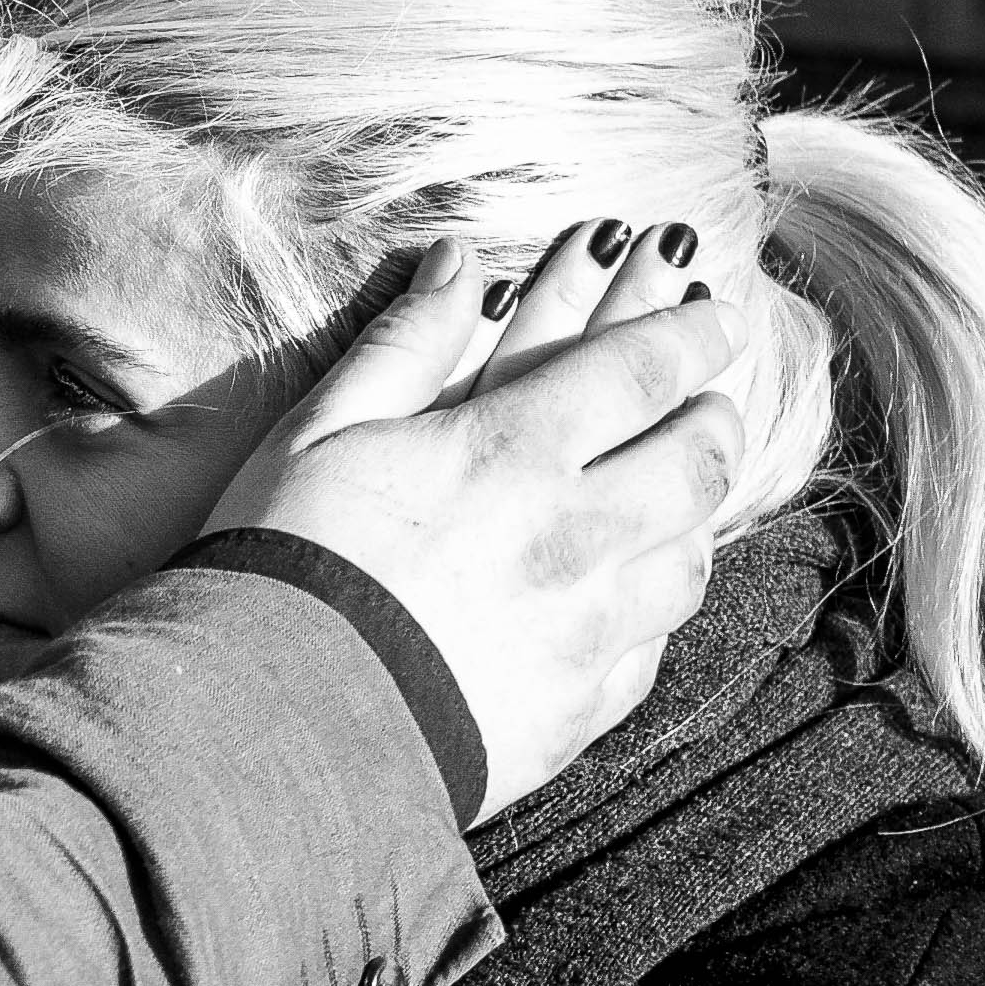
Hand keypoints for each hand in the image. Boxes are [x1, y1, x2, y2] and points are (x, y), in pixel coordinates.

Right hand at [211, 221, 743, 819]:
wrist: (268, 722)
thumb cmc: (280, 560)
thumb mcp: (321, 429)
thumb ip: (404, 344)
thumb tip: (458, 264)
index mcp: (514, 452)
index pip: (645, 368)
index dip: (690, 333)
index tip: (716, 317)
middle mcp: (575, 536)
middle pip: (697, 460)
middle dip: (714, 417)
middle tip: (709, 401)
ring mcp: (587, 629)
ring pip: (691, 556)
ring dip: (698, 513)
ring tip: (679, 496)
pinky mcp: (576, 709)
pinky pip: (652, 646)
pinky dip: (654, 606)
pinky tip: (633, 595)